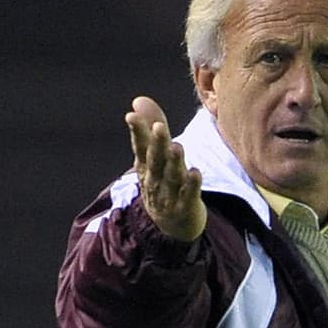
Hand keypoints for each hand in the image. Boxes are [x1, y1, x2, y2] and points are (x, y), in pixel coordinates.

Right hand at [125, 96, 206, 242]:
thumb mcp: (153, 157)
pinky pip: (189, 196)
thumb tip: (138, 100)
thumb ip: (151, 128)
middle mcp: (154, 180)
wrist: (170, 226)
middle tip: (159, 127)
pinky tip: (195, 173)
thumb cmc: (161, 183)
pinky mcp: (186, 208)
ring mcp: (169, 196)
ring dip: (174, 162)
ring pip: (172, 177)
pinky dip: (191, 186)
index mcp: (145, 166)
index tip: (131, 116)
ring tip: (177, 147)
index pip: (140, 147)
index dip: (137, 131)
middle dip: (156, 144)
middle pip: (155, 160)